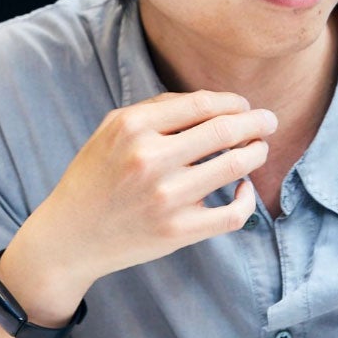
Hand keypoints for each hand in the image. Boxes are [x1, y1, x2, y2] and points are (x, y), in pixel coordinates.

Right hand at [0, 90, 274, 322]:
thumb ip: (159, 109)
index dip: (234, 102)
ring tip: (260, 149)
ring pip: (236, 166)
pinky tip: (243, 189)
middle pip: (226, 131)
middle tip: (269, 121)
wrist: (68, 237)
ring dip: (257, 153)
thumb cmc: (97, 176)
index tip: (246, 105)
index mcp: (133, 127)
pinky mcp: (178, 232)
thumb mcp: (112, 129)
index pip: (203, 104)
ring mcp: (166, 198)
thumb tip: (214, 101)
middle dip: (257, 122)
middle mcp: (150, 160)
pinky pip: (233, 213)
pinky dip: (248, 199)